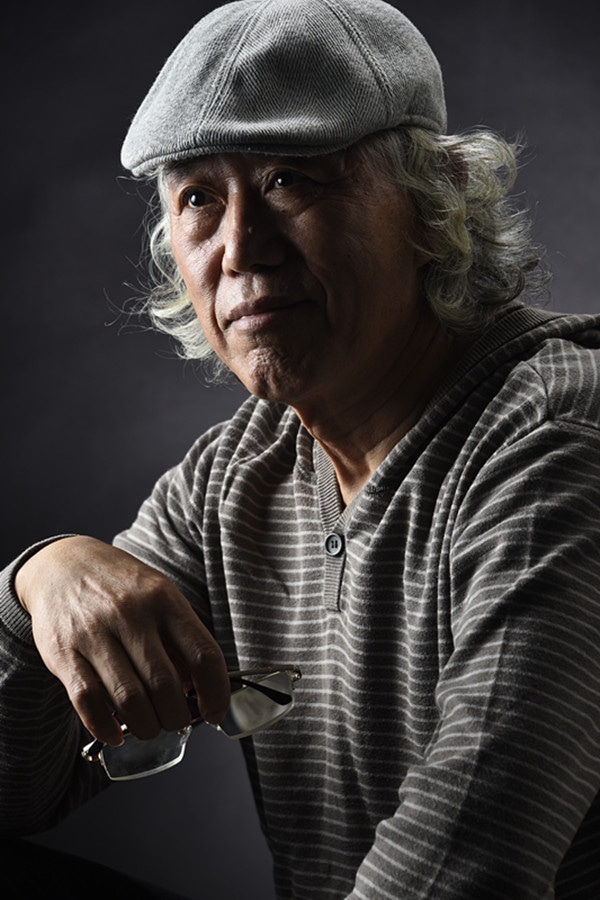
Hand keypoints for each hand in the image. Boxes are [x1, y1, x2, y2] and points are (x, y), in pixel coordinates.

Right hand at [15, 536, 229, 746]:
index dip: (216, 693)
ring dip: (146, 726)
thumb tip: (199, 689)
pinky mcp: (63, 653)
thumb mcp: (159, 596)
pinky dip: (106, 728)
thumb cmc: (120, 586)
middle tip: (176, 721)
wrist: (62, 564)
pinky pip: (88, 702)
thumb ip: (180, 638)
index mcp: (164, 600)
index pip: (204, 655)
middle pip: (165, 685)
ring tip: (150, 726)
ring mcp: (95, 634)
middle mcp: (130, 614)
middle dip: (177, 717)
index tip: (215, 712)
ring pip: (129, 699)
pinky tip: (117, 733)